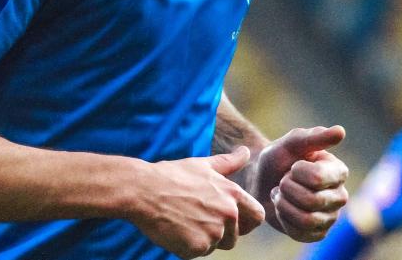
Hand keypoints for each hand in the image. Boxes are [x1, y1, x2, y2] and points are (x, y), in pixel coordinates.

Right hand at [131, 146, 266, 257]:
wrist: (143, 190)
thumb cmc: (172, 175)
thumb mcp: (203, 165)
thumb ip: (229, 162)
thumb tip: (246, 151)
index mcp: (233, 194)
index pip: (257, 216)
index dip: (245, 221)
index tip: (229, 219)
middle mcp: (228, 214)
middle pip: (235, 236)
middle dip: (220, 233)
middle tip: (197, 219)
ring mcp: (214, 232)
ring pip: (215, 246)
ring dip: (202, 239)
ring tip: (183, 221)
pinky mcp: (198, 247)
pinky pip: (197, 254)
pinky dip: (187, 247)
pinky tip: (175, 229)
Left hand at [253, 125, 348, 241]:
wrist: (261, 179)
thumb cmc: (279, 157)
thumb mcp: (292, 142)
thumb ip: (315, 137)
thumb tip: (341, 131)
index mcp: (339, 172)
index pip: (318, 178)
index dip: (296, 172)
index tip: (292, 165)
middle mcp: (340, 196)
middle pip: (313, 202)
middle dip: (287, 189)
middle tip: (283, 181)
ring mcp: (330, 216)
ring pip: (307, 220)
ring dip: (284, 205)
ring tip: (280, 194)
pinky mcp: (318, 233)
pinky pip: (300, 234)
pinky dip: (284, 219)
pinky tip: (282, 208)